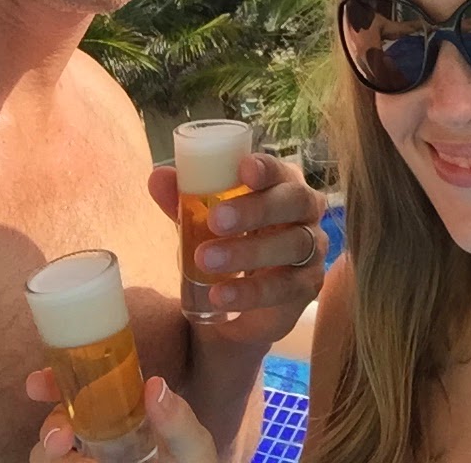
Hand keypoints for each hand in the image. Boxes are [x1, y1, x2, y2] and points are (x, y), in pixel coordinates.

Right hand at [27, 374, 214, 462]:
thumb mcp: (191, 443)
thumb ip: (178, 419)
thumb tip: (154, 383)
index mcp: (119, 412)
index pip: (79, 390)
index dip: (53, 383)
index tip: (39, 382)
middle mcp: (95, 436)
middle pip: (56, 425)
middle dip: (50, 427)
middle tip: (60, 439)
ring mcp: (85, 459)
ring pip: (47, 454)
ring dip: (50, 454)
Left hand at [150, 153, 327, 345]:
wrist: (236, 303)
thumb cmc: (227, 243)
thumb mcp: (200, 222)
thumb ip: (182, 201)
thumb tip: (158, 177)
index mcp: (282, 184)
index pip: (280, 169)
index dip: (266, 168)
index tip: (243, 169)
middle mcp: (306, 211)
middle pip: (295, 201)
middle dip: (256, 209)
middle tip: (216, 220)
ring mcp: (313, 249)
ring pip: (293, 244)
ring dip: (249, 251)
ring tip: (205, 260)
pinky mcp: (308, 286)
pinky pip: (285, 287)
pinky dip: (251, 292)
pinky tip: (220, 295)